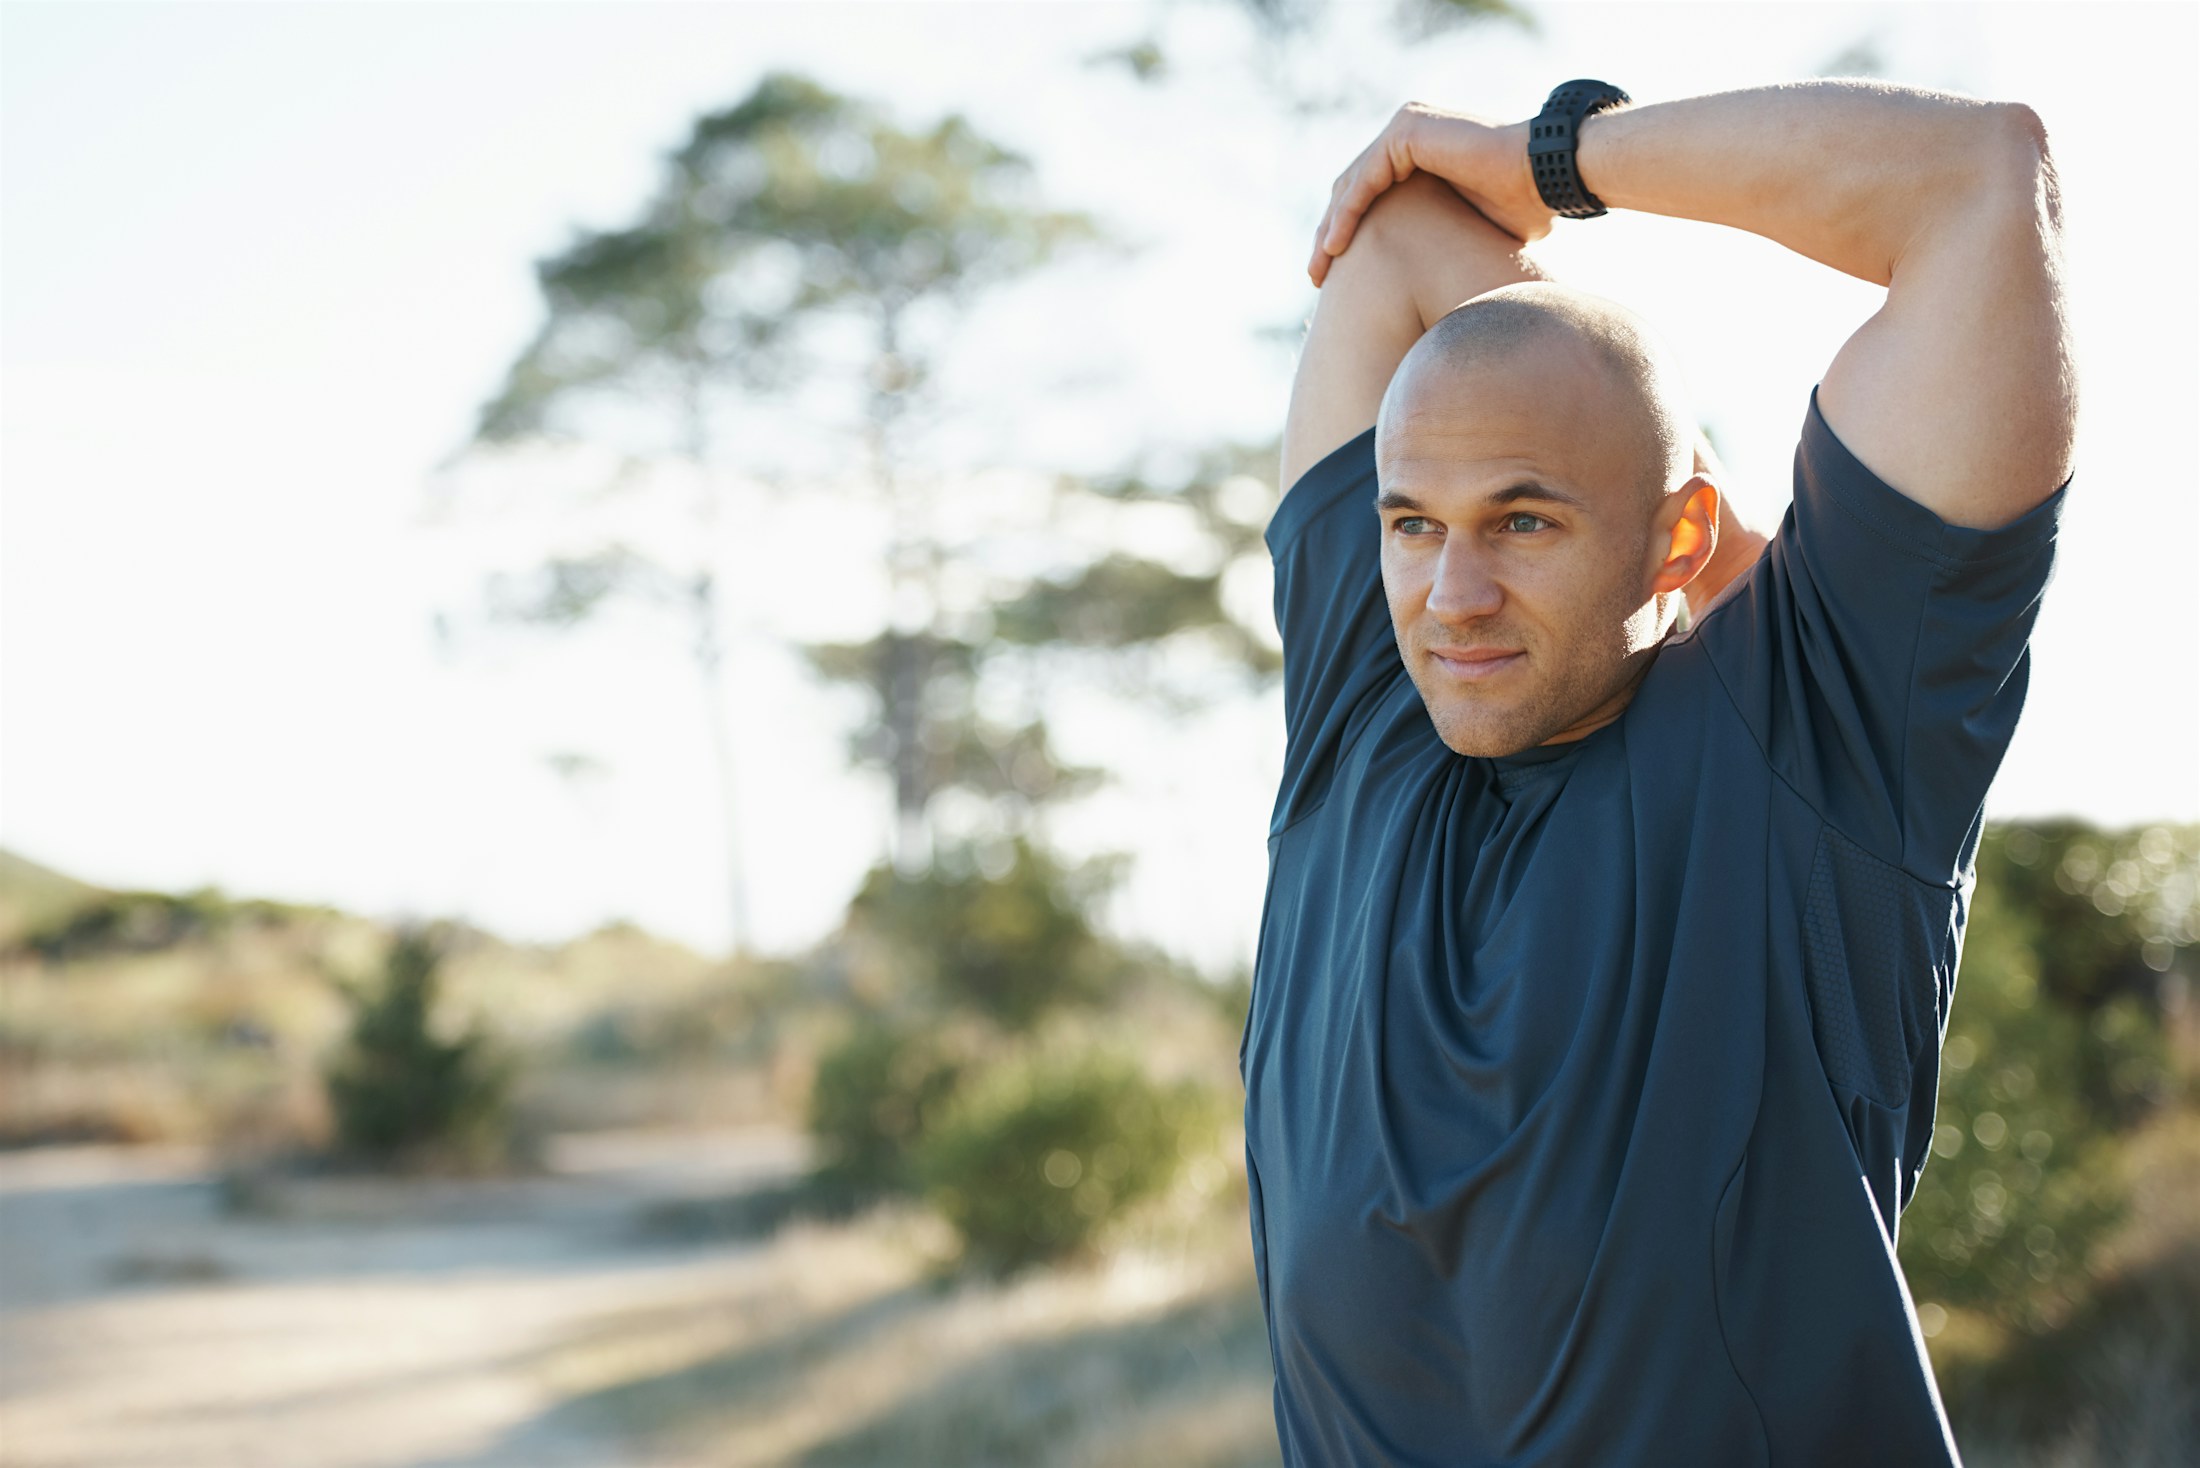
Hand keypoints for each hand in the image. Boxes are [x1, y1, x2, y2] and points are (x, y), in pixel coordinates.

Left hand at [1308, 103, 1552, 285]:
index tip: (1335, 276)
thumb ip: (1438, 238)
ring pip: (1353, 185)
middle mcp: (1408, 133)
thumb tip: (1428, 283)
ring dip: (1331, 229)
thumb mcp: (1465, 230)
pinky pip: (1366, 178)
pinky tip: (1336, 247)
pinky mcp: (1407, 128)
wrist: (1549, 177)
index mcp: (1420, 152)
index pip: (1368, 194)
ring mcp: (1406, 125)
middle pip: (1352, 189)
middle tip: (1316, 278)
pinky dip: (1349, 213)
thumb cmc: (1522, 207)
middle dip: (1330, 236)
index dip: (1348, 234)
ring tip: (1319, 271)